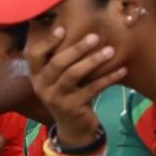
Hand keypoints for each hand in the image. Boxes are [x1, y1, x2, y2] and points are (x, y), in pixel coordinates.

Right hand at [25, 27, 125, 146]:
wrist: (73, 128)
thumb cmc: (67, 94)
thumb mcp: (58, 79)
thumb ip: (60, 59)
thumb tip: (72, 27)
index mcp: (36, 76)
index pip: (34, 55)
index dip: (47, 41)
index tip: (62, 28)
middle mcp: (42, 86)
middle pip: (57, 62)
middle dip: (77, 48)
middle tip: (94, 36)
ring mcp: (56, 98)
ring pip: (73, 75)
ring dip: (93, 61)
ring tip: (110, 50)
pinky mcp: (72, 108)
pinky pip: (92, 89)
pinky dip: (108, 78)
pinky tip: (121, 70)